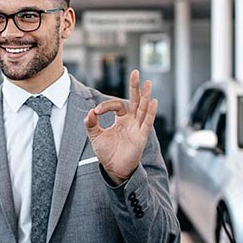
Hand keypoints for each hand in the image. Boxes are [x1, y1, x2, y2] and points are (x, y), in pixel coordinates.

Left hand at [85, 69, 157, 185]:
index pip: (117, 105)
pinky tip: (153, 101)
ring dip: (145, 96)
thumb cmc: (107, 153)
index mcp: (121, 119)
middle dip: (135, 87)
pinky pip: (147, 122)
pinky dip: (151, 112)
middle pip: (135, 100)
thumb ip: (91, 124)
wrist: (114, 169)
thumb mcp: (95, 136)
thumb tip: (89, 112)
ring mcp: (137, 127)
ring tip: (148, 83)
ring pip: (143, 108)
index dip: (106, 105)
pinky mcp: (141, 136)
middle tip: (135, 72)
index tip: (96, 111)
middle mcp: (131, 121)